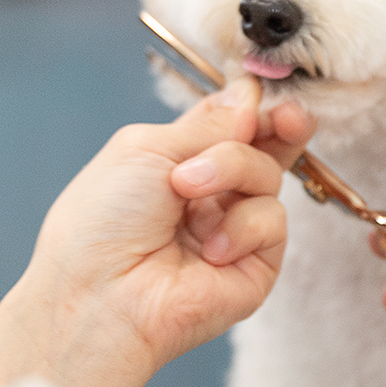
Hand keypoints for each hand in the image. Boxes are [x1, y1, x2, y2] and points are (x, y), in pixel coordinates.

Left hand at [0, 78, 313, 386]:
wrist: (99, 295)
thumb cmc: (102, 223)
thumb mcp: (146, 149)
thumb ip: (206, 123)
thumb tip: (250, 94)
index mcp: (176, 162)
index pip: (228, 124)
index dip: (249, 105)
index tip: (261, 91)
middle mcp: (210, 194)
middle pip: (263, 148)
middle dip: (279, 125)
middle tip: (286, 117)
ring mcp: (234, 230)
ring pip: (267, 176)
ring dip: (231, 171)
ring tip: (187, 192)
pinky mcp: (255, 265)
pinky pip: (273, 221)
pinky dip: (242, 226)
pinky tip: (209, 249)